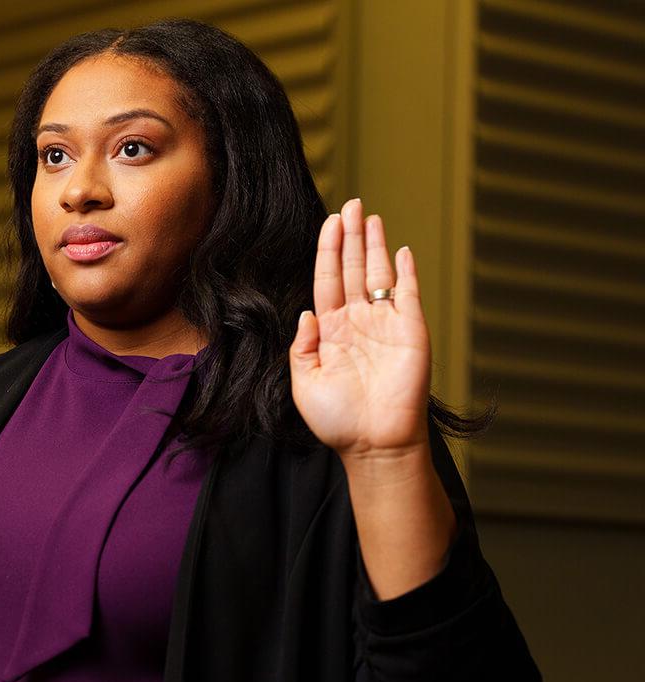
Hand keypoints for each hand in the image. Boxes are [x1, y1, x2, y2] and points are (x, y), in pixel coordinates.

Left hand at [288, 198, 430, 459]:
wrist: (374, 444)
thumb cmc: (337, 420)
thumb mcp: (304, 383)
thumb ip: (302, 347)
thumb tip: (307, 312)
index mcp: (331, 331)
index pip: (327, 280)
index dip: (328, 250)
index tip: (329, 222)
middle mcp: (358, 322)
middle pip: (352, 268)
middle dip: (350, 236)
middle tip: (350, 204)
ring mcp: (386, 325)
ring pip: (378, 274)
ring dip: (374, 245)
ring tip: (369, 215)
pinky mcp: (412, 332)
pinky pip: (409, 295)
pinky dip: (407, 272)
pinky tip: (401, 250)